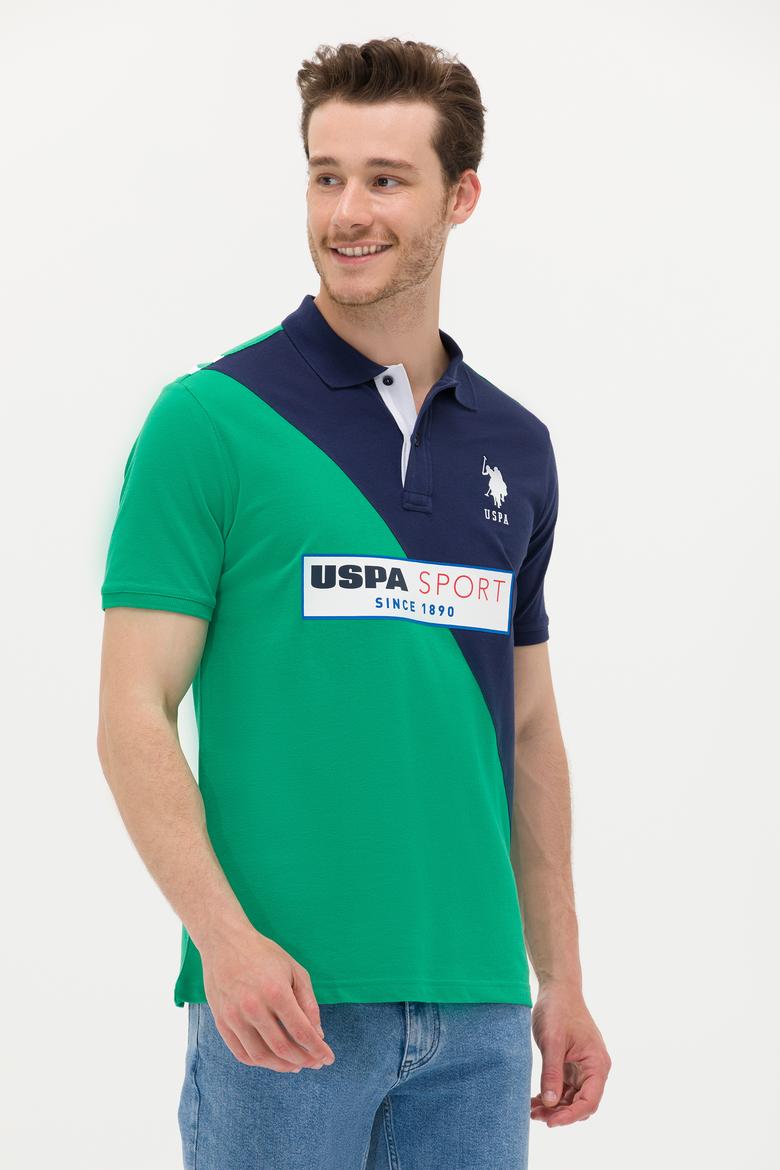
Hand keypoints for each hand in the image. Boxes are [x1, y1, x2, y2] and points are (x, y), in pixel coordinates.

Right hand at [199, 926, 335, 1072]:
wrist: (225, 942)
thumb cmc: (264, 954)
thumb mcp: (294, 970)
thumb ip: (308, 1002)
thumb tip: (318, 1034)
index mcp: (276, 991)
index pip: (301, 1031)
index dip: (317, 1049)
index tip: (328, 1058)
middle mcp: (253, 1007)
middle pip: (282, 1048)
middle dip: (303, 1060)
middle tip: (315, 1063)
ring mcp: (234, 1016)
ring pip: (261, 1056)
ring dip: (282, 1066)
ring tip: (295, 1065)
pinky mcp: (221, 1022)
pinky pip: (241, 1053)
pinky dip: (260, 1062)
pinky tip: (273, 1059)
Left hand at [529, 981, 610, 1126]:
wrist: (557, 989)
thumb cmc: (558, 1009)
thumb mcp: (552, 1041)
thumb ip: (552, 1073)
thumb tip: (550, 1103)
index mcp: (597, 1063)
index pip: (590, 1101)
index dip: (571, 1116)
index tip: (550, 1122)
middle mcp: (594, 1069)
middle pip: (581, 1104)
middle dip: (560, 1113)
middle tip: (535, 1115)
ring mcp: (583, 1068)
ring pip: (572, 1099)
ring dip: (554, 1107)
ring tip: (531, 1110)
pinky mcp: (572, 1066)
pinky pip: (565, 1088)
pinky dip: (552, 1096)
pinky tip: (535, 1100)